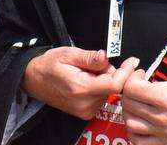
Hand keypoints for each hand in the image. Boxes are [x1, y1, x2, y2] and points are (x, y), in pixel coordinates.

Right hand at [22, 47, 137, 119]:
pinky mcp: (85, 113)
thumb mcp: (69, 53)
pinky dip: (99, 87)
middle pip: (112, 87)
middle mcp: (84, 104)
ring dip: (104, 79)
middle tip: (94, 63)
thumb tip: (108, 57)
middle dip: (111, 72)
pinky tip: (86, 80)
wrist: (33, 79)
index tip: (133, 61)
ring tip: (85, 72)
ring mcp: (84, 111)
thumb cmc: (49, 65)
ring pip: (108, 92)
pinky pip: (101, 97)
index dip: (126, 72)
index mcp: (80, 88)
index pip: (114, 84)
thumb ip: (90, 57)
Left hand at [120, 68, 166, 144]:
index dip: (132, 78)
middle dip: (129, 92)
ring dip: (129, 110)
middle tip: (137, 86)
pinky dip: (134, 131)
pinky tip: (139, 121)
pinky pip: (139, 142)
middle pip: (128, 104)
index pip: (132, 88)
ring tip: (136, 103)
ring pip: (130, 123)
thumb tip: (140, 75)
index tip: (140, 75)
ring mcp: (165, 133)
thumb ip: (159, 75)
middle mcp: (164, 118)